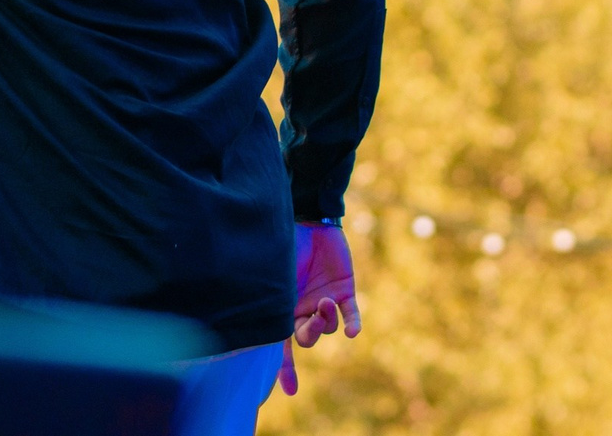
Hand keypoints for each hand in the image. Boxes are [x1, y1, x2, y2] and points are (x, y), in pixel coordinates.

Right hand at [278, 222, 360, 396]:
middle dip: (310, 334)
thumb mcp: (272, 274)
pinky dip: (351, 324)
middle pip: (307, 338)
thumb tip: (259, 323)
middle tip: (311, 319)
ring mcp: (325, 301)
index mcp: (282, 307)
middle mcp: (303, 308)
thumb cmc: (282, 244)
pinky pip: (351, 316)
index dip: (284, 369)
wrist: (307, 218)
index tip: (289, 392)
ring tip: (325, 302)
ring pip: (329, 327)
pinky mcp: (345, 291)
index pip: (280, 344)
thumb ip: (270, 299)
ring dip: (327, 320)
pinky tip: (352, 332)